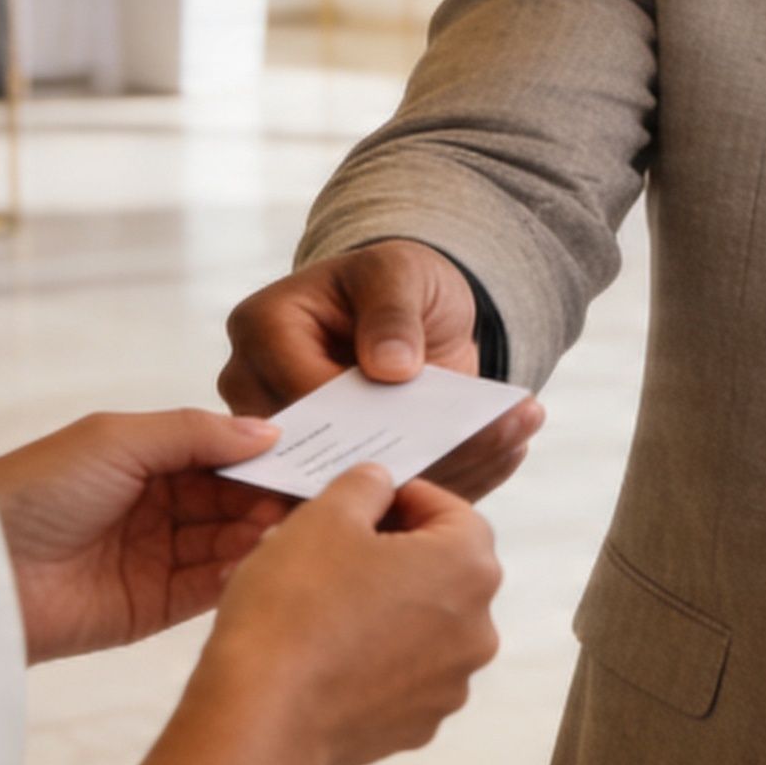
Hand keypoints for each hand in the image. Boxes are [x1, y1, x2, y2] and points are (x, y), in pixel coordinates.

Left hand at [0, 409, 289, 663]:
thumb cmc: (37, 490)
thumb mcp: (116, 441)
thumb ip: (193, 434)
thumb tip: (268, 430)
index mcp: (144, 456)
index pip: (220, 451)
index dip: (263, 452)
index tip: (316, 451)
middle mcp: (156, 504)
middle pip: (231, 498)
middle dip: (271, 494)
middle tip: (318, 493)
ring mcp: (156, 556)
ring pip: (227, 541)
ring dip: (261, 533)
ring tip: (296, 527)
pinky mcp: (153, 607)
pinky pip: (209, 586)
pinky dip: (239, 572)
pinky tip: (266, 558)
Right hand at [135, 465, 504, 764]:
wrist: (263, 716)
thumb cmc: (298, 602)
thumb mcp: (324, 517)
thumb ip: (364, 485)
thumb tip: (381, 485)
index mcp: (469, 569)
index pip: (452, 512)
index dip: (403, 498)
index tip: (359, 505)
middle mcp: (478, 630)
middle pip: (441, 571)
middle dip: (394, 553)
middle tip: (333, 550)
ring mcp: (450, 686)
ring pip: (422, 625)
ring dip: (385, 606)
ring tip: (323, 603)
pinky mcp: (417, 727)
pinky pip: (402, 675)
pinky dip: (376, 658)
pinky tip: (327, 654)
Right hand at [219, 240, 545, 499]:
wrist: (405, 310)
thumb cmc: (390, 282)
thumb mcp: (398, 272)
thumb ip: (392, 311)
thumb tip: (390, 368)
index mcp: (262, 330)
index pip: (302, 394)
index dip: (360, 417)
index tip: (423, 427)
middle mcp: (258, 390)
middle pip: (320, 449)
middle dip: (402, 454)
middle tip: (477, 446)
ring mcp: (288, 438)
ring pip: (353, 481)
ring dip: (432, 472)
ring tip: (507, 443)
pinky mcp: (327, 467)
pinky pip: (382, 491)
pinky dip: (442, 478)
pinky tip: (501, 456)